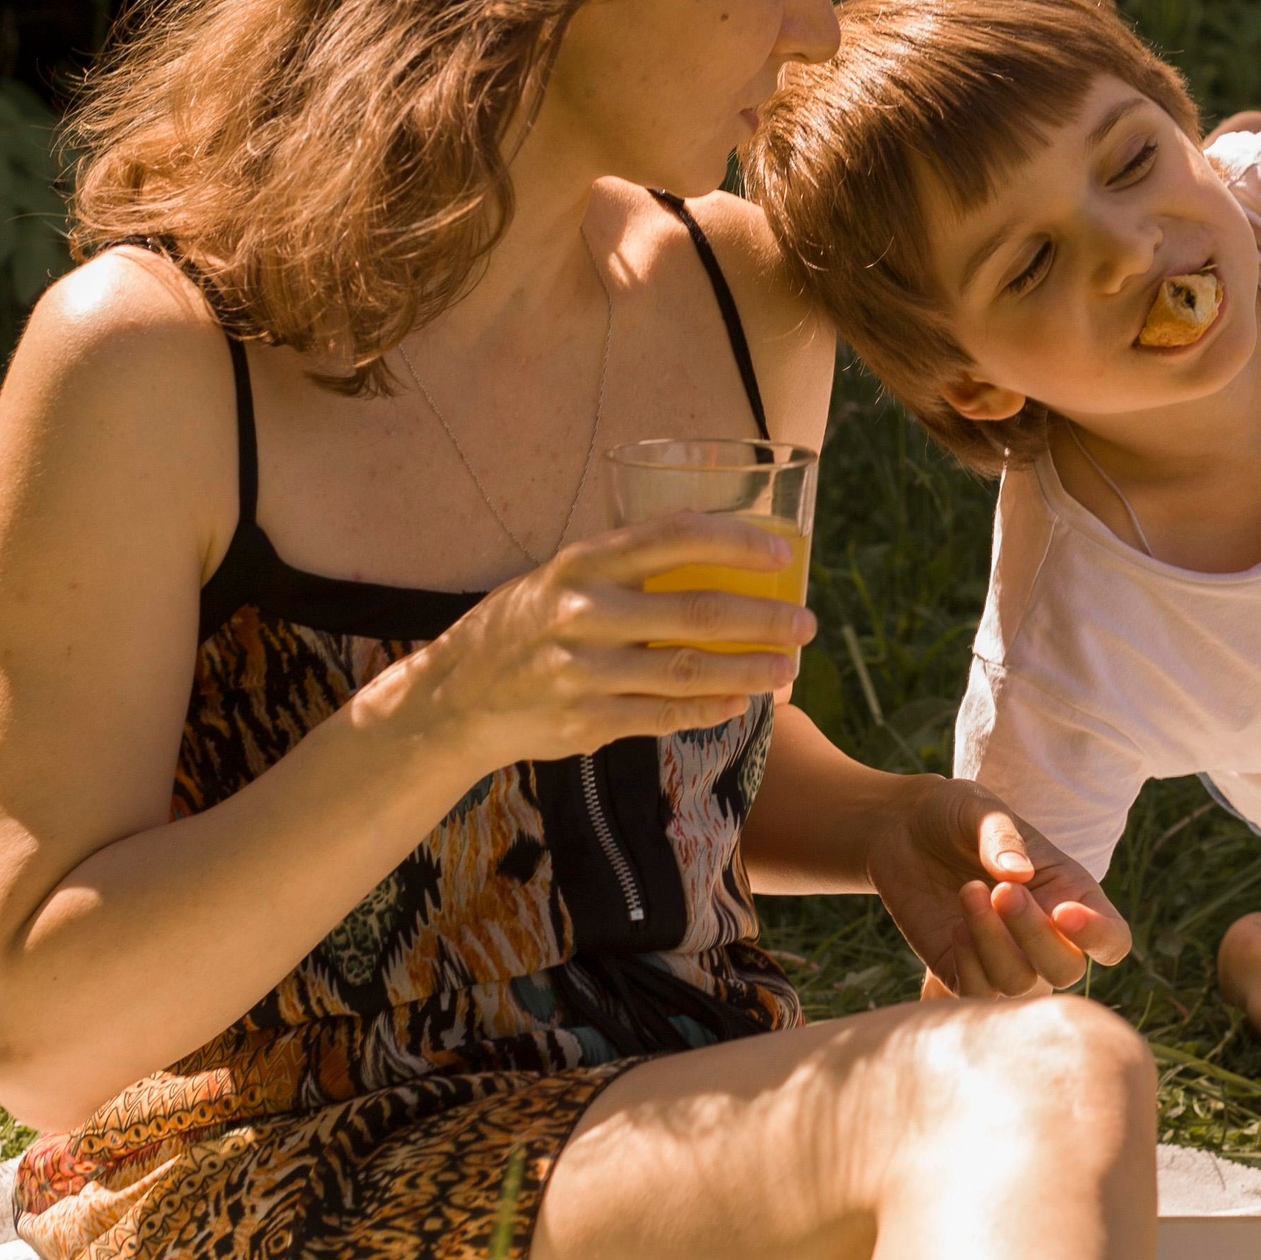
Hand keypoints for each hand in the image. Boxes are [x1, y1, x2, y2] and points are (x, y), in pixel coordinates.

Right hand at [399, 511, 814, 774]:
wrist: (454, 700)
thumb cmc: (524, 626)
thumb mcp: (561, 577)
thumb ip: (625, 567)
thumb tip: (718, 555)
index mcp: (583, 564)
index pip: (674, 537)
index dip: (737, 542)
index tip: (784, 552)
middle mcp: (584, 614)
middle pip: (697, 613)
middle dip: (765, 620)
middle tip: (806, 624)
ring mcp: (584, 673)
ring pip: (688, 671)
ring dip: (749, 670)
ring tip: (787, 669)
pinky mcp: (586, 722)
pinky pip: (663, 716)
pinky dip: (708, 710)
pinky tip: (739, 702)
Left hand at [868, 777, 1132, 997]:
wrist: (899, 830)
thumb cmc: (954, 814)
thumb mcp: (979, 809)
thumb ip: (1002, 836)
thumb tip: (1018, 874)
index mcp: (1068, 893)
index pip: (1111, 938)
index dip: (1098, 937)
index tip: (1063, 912)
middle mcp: (1044, 933)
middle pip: (1066, 969)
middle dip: (1033, 935)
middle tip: (999, 890)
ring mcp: (1004, 956)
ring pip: (1020, 984)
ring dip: (992, 943)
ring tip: (967, 891)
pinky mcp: (962, 971)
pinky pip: (978, 994)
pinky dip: (968, 967)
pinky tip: (953, 927)